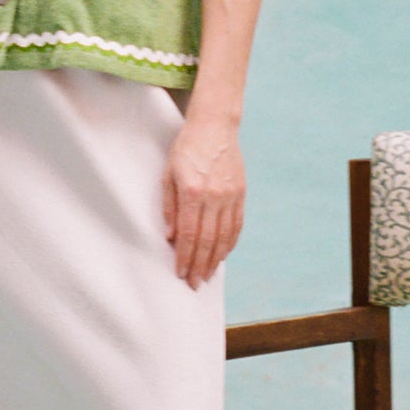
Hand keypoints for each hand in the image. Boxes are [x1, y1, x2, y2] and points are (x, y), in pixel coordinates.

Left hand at [162, 114, 244, 287]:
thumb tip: (170, 236)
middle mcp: (214, 197)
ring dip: (216, 259)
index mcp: (193, 192)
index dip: (185, 257)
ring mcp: (230, 196)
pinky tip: (223, 255)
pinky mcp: (241, 193)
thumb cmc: (186, 149)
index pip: (189, 234)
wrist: (214, 126)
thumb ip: (169, 206)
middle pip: (208, 240)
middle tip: (194, 283)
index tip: (180, 273)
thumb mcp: (168, 174)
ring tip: (207, 275)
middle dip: (200, 265)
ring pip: (224, 236)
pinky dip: (230, 243)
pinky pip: (237, 225)